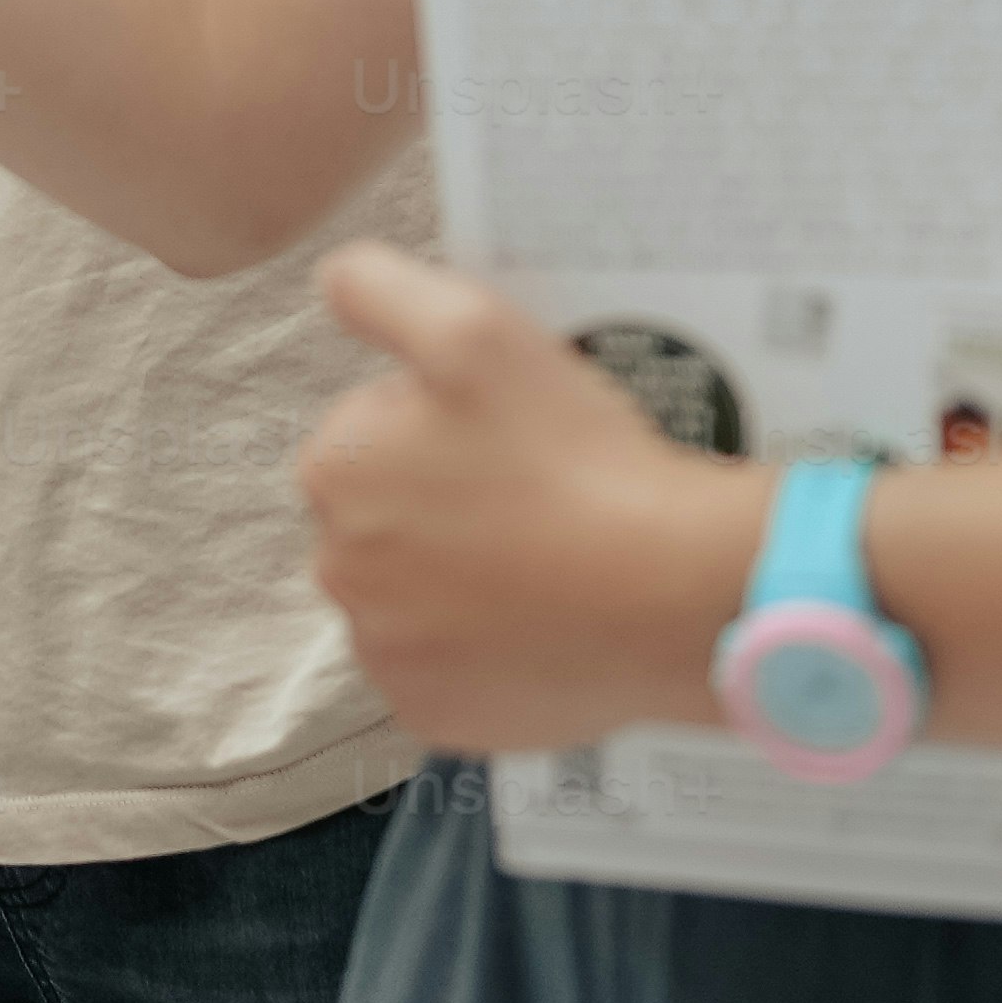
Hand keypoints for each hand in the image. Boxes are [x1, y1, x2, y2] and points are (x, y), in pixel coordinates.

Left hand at [295, 240, 760, 753]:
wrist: (669, 594)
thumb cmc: (571, 457)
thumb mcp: (473, 326)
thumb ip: (379, 289)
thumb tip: (331, 282)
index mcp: (335, 472)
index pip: (369, 430)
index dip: (442, 422)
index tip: (507, 433)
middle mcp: (339, 572)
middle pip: (386, 515)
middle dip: (442, 500)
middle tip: (533, 494)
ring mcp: (387, 656)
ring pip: (415, 594)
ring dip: (460, 576)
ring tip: (546, 559)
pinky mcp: (436, 719)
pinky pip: (449, 669)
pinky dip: (485, 648)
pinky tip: (541, 621)